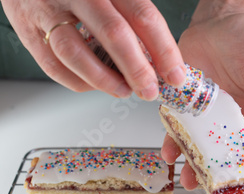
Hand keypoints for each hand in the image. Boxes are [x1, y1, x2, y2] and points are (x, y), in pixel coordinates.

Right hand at [1, 0, 185, 99]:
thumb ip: (134, 17)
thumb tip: (160, 59)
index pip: (142, 16)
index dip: (163, 50)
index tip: (175, 75)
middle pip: (114, 34)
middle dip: (138, 70)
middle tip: (150, 91)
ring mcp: (48, 11)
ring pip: (76, 52)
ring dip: (105, 80)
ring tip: (124, 91)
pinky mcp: (27, 31)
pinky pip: (53, 65)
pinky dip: (78, 82)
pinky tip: (95, 85)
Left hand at [161, 1, 243, 189]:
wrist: (218, 23)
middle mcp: (237, 124)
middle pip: (234, 159)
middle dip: (226, 177)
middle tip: (217, 188)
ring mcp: (211, 120)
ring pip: (205, 152)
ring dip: (197, 168)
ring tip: (189, 178)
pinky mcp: (188, 111)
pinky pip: (180, 133)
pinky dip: (173, 145)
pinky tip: (169, 152)